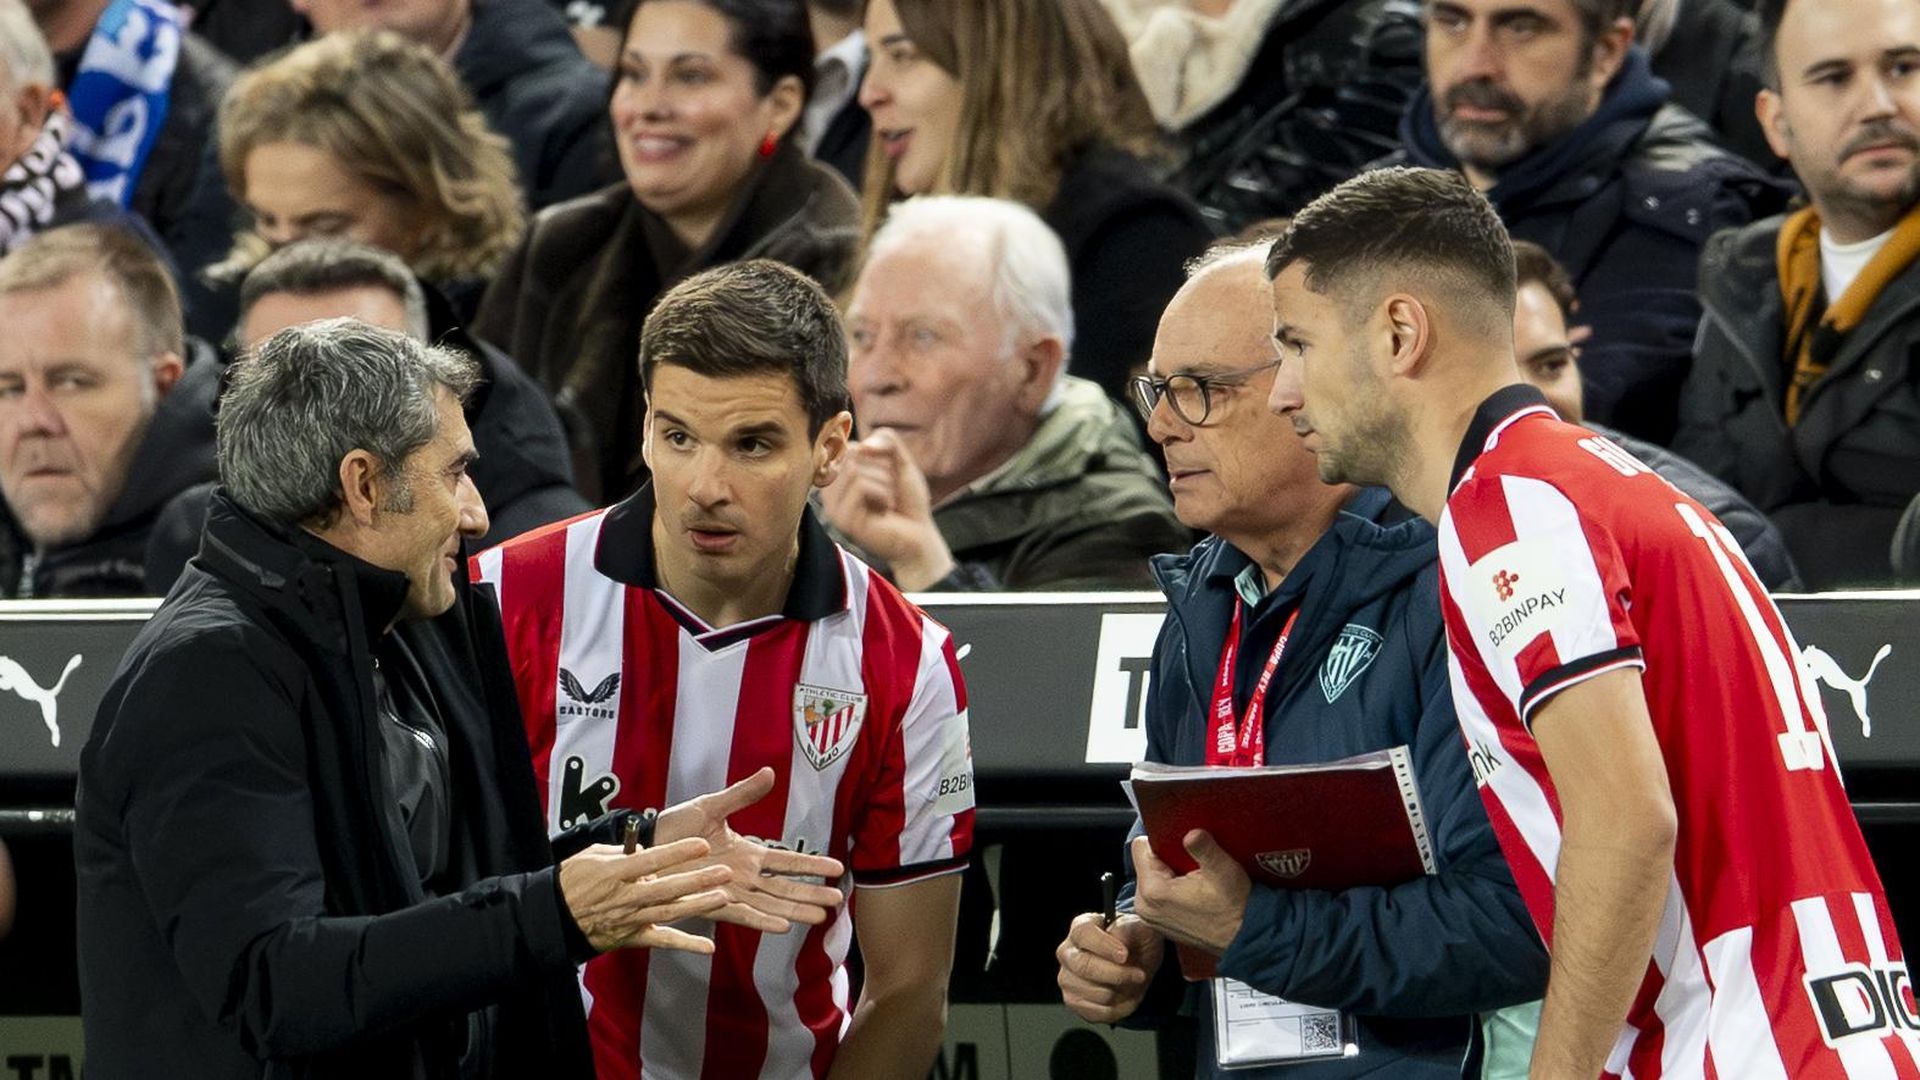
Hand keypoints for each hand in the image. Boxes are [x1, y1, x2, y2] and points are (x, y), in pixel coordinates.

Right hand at [558, 836, 731, 952]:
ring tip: (723, 897)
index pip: (651, 860)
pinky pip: (662, 941)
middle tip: (723, 872)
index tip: (700, 845)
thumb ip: (623, 852)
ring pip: (669, 912)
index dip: (677, 853)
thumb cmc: (572, 882)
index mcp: (614, 873)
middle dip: (697, 880)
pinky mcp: (633, 936)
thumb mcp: (592, 856)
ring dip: (698, 905)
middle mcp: (625, 897)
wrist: (553, 917)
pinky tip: (708, 947)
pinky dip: (686, 944)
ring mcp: (630, 918)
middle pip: (666, 888)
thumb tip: (646, 850)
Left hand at [656, 767, 848, 932]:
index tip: (837, 868)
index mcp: (746, 853)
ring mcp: (728, 891)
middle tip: (839, 900)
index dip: (811, 865)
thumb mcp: (711, 806)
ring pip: (770, 904)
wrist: (643, 844)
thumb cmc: (674, 827)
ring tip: (820, 917)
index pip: (786, 861)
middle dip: (812, 893)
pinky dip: (762, 920)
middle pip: (784, 888)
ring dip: (795, 910)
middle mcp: (742, 876)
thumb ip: (742, 795)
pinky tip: (783, 926)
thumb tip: (770, 773)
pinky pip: (742, 914)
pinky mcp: (710, 903)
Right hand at [817, 429, 953, 589]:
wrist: (920, 535)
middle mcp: (831, 491)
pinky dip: (882, 493)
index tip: (888, 476)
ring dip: (883, 482)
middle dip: (881, 468)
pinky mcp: (842, 519)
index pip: (850, 446)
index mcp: (839, 477)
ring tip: (888, 500)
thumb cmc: (908, 501)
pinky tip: (886, 509)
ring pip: (854, 469)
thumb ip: (885, 440)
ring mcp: (834, 506)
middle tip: (889, 490)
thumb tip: (862, 445)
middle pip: (851, 454)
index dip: (877, 455)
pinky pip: (859, 486)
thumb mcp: (900, 461)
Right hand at [1057, 912, 1163, 1022]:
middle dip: (1117, 974)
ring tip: (1131, 983)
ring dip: (1121, 991)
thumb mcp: (1139, 928)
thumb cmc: (1134, 942)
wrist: (1137, 963)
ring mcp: (1067, 978)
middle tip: (1139, 974)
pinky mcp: (1073, 1001)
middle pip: (1084, 966)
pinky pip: (1097, 1012)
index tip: (1125, 955)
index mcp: (1080, 927)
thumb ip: (1128, 929)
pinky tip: (1123, 995)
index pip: (1083, 934)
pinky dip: (1118, 1008)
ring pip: (1095, 992)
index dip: (1104, 946)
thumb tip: (1120, 939)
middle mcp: (1067, 952)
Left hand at [1130, 832, 1251, 954]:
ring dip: (1171, 874)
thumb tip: (1192, 833)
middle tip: (1192, 867)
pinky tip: (1192, 892)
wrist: (1247, 936)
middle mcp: (1144, 906)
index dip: (1163, 841)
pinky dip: (1173, 889)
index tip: (1183, 850)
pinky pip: (1158, 893)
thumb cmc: (1235, 907)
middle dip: (1166, 859)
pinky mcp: (1159, 922)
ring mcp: (1150, 916)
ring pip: (1152, 877)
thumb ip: (1203, 848)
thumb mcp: (1223, 870)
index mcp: (1152, 891)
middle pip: (1145, 862)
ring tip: (1195, 881)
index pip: (1140, 846)